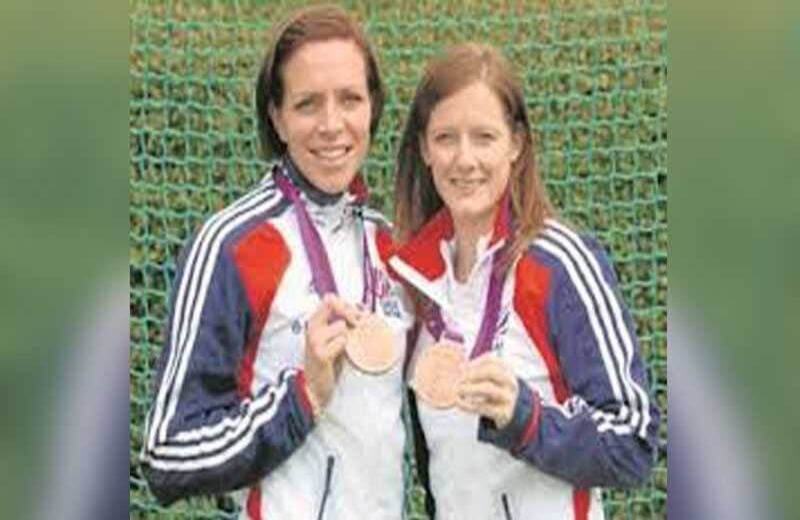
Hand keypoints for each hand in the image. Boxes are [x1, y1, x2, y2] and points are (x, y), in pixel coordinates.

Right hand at [303, 294, 362, 416]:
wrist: (314, 386)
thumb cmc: (326, 362)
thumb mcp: (332, 338)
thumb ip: (342, 323)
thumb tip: (361, 310)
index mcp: (314, 322)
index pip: (329, 299)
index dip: (345, 303)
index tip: (356, 312)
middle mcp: (312, 328)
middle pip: (333, 305)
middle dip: (350, 313)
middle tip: (357, 322)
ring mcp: (315, 340)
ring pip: (341, 326)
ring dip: (348, 336)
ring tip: (343, 346)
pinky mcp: (321, 354)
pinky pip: (342, 342)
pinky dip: (346, 348)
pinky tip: (341, 355)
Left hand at [456, 353, 518, 428]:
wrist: (511, 412)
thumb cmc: (495, 390)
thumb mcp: (491, 378)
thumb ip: (476, 371)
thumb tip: (457, 368)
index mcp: (506, 369)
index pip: (490, 360)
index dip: (474, 363)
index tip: (460, 368)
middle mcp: (509, 381)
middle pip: (491, 371)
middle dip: (473, 373)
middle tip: (459, 378)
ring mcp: (508, 397)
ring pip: (488, 388)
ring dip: (470, 388)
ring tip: (458, 390)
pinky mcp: (503, 412)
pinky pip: (484, 407)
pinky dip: (469, 405)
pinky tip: (459, 402)